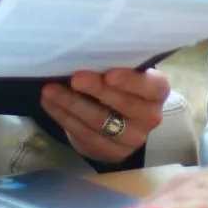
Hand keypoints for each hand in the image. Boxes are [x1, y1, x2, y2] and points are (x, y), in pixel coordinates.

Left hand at [40, 67, 169, 163]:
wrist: (119, 120)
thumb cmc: (119, 85)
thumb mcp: (122, 71)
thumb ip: (112, 65)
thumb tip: (82, 54)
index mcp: (157, 91)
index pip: (150, 87)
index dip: (130, 81)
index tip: (108, 74)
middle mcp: (151, 117)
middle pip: (123, 104)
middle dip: (95, 90)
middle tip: (74, 78)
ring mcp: (133, 139)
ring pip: (100, 121)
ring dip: (71, 104)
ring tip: (50, 90)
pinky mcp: (113, 153)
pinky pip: (85, 135)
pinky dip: (64, 118)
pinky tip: (50, 104)